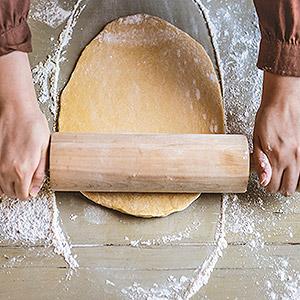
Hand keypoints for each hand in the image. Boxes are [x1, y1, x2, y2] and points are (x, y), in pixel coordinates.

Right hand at [0, 51, 49, 198]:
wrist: (17, 110)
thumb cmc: (33, 126)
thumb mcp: (44, 150)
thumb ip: (40, 172)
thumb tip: (35, 188)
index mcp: (23, 170)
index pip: (23, 195)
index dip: (30, 193)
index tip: (33, 187)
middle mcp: (6, 170)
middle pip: (10, 193)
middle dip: (20, 190)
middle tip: (28, 182)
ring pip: (0, 185)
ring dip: (10, 184)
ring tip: (20, 175)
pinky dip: (2, 176)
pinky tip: (10, 168)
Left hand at [253, 71, 299, 195]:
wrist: (283, 103)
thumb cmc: (267, 119)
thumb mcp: (256, 141)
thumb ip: (260, 163)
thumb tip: (263, 181)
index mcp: (276, 158)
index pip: (272, 186)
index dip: (266, 185)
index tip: (264, 180)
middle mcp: (292, 159)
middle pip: (288, 188)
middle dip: (279, 187)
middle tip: (273, 180)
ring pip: (299, 182)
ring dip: (290, 182)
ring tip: (283, 174)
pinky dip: (299, 173)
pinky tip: (292, 167)